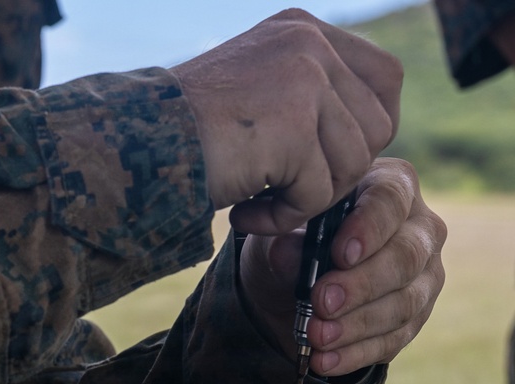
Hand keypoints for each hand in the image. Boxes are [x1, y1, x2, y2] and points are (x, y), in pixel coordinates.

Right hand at [171, 9, 401, 234]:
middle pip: (377, 126)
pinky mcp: (293, 126)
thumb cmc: (184, 132)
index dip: (373, 125)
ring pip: (353, 164)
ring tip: (257, 203)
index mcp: (302, 30)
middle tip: (287, 191)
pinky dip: (282, 217)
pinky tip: (243, 213)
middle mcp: (308, 45)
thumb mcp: (255, 90)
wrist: (134, 143)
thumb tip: (369, 131)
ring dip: (308, 198)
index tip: (335, 159)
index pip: (385, 76)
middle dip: (339, 172)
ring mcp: (303, 81)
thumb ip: (308, 95)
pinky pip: (317, 194)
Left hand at [239, 158, 446, 375]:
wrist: (287, 287)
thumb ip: (284, 240)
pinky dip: (357, 353)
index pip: (391, 199)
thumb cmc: (289, 242)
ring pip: (405, 302)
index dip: (370, 227)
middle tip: (321, 301)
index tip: (340, 254)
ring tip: (316, 336)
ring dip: (357, 325)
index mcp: (389, 187)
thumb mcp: (273, 236)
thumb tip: (287, 251)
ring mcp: (424, 275)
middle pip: (406, 256)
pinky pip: (396, 338)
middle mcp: (419, 228)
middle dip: (362, 284)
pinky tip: (326, 361)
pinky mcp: (415, 316)